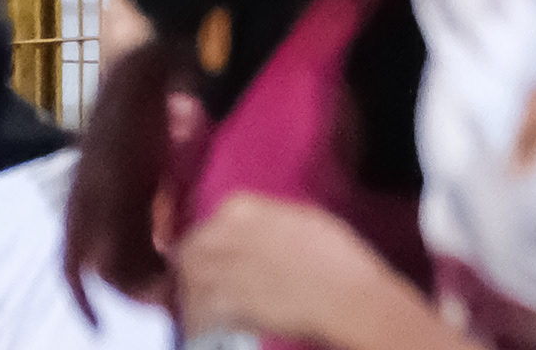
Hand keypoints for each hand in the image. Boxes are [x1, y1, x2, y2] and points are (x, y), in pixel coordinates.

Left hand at [176, 193, 417, 347]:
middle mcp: (226, 233)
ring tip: (202, 309)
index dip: (209, 244)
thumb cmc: (337, 256)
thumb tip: (256, 231)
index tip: (214, 257)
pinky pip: (199, 310)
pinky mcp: (227, 302)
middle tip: (201, 287)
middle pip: (190, 251)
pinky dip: (200, 320)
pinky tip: (210, 327)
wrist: (345, 293)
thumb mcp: (304, 219)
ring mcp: (224, 268)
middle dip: (192, 269)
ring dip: (192, 295)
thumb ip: (269, 221)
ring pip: (190, 281)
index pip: (208, 223)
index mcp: (244, 208)